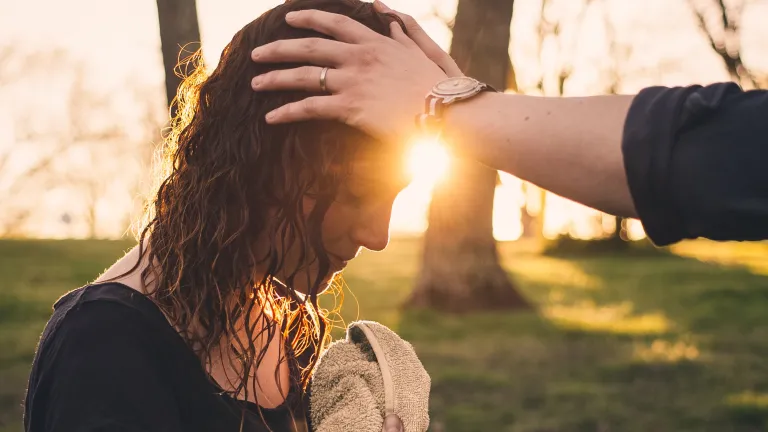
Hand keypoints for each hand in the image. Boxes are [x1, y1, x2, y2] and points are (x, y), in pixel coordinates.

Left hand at [249, 1, 462, 143]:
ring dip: (275, 78)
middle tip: (256, 53)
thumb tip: (383, 9)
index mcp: (376, 42)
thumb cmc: (439, 87)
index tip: (288, 17)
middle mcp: (360, 57)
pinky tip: (270, 117)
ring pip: (303, 76)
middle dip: (278, 48)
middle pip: (309, 47)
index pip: (334, 23)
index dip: (309, 18)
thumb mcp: (422, 49)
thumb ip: (401, 28)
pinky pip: (310, 107)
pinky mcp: (351, 107)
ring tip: (254, 84)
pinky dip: (287, 112)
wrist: (447, 113)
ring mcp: (353, 81)